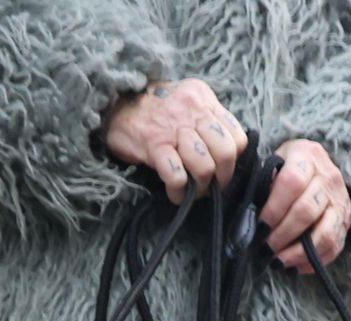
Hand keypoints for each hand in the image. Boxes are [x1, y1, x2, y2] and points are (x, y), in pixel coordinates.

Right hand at [100, 79, 246, 201]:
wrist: (112, 103)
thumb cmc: (151, 107)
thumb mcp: (184, 100)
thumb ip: (205, 118)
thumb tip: (225, 150)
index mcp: (203, 99)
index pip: (238, 135)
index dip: (234, 159)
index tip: (222, 169)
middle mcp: (192, 110)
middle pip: (226, 152)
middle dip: (223, 177)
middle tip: (211, 186)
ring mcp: (173, 128)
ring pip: (205, 166)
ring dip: (201, 187)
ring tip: (192, 190)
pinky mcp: (153, 144)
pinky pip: (177, 175)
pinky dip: (179, 191)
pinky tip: (174, 191)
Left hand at [261, 139, 350, 268]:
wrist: (316, 165)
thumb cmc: (286, 166)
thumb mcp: (273, 161)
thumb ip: (264, 180)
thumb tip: (250, 213)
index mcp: (307, 156)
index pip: (292, 182)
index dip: (274, 207)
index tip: (260, 225)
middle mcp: (329, 177)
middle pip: (307, 210)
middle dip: (283, 234)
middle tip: (265, 247)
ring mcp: (341, 200)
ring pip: (325, 233)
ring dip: (299, 252)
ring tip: (279, 261)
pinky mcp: (347, 220)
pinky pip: (334, 246)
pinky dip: (315, 260)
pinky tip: (296, 266)